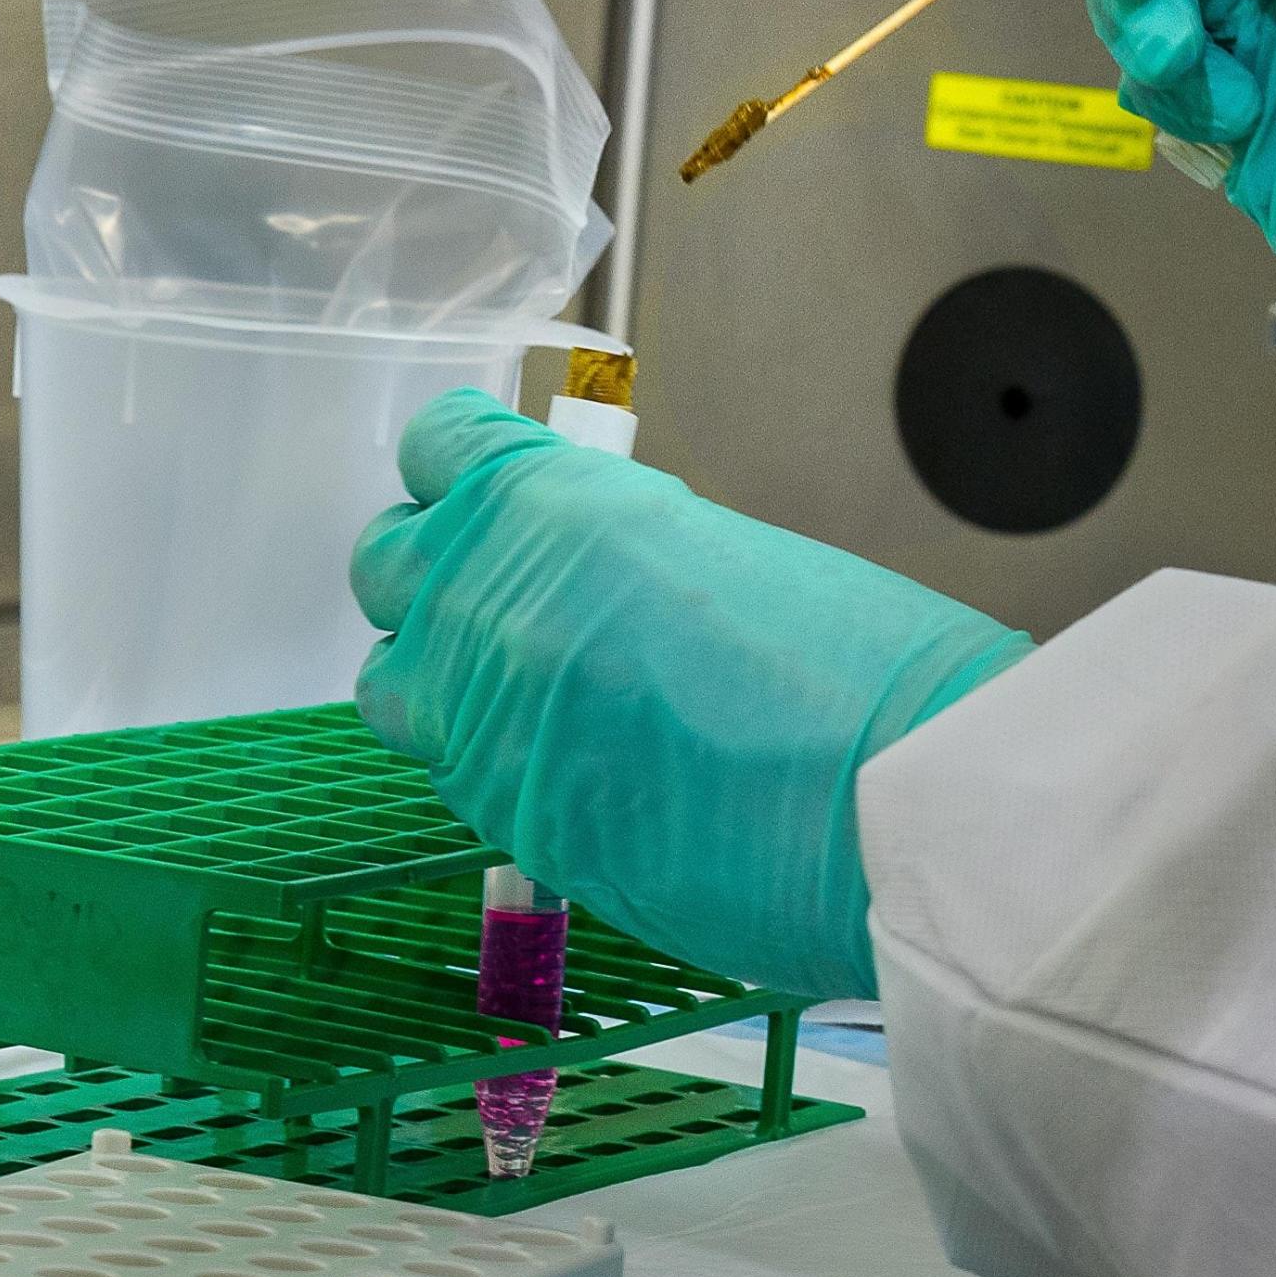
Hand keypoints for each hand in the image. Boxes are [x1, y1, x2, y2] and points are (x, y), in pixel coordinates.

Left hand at [350, 391, 1032, 997]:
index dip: (463, 474)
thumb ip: (609, 551)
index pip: (436, 451)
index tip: (489, 491)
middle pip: (387, 566)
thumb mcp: (713, 547)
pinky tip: (582, 766)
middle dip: (440, 575)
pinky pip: (457, 776)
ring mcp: (480, 723)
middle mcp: (488, 604)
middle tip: (510, 596)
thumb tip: (582, 576)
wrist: (888, 798)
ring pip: (393, 685)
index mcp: (549, 506)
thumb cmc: (854, 663)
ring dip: (443, 679)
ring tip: (532, 693)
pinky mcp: (508, 825)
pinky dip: (499, 765)